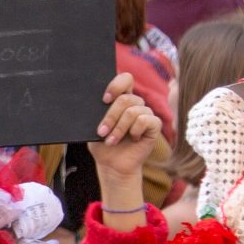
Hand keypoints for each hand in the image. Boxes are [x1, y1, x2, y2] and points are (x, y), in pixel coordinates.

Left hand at [88, 74, 161, 191]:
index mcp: (121, 98)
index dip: (116, 85)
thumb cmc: (101, 144)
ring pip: (132, 111)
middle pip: (125, 99)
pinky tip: (132, 139)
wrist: (112, 164)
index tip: (105, 99)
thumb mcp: (93, 126)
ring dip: (118, 129)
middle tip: (101, 132)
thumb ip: (95, 113)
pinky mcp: (154, 125)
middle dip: (110, 117)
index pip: (125, 79)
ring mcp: (146, 113)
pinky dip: (134, 131)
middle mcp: (136, 103)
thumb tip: (88, 101)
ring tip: (111, 141)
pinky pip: (145, 120)